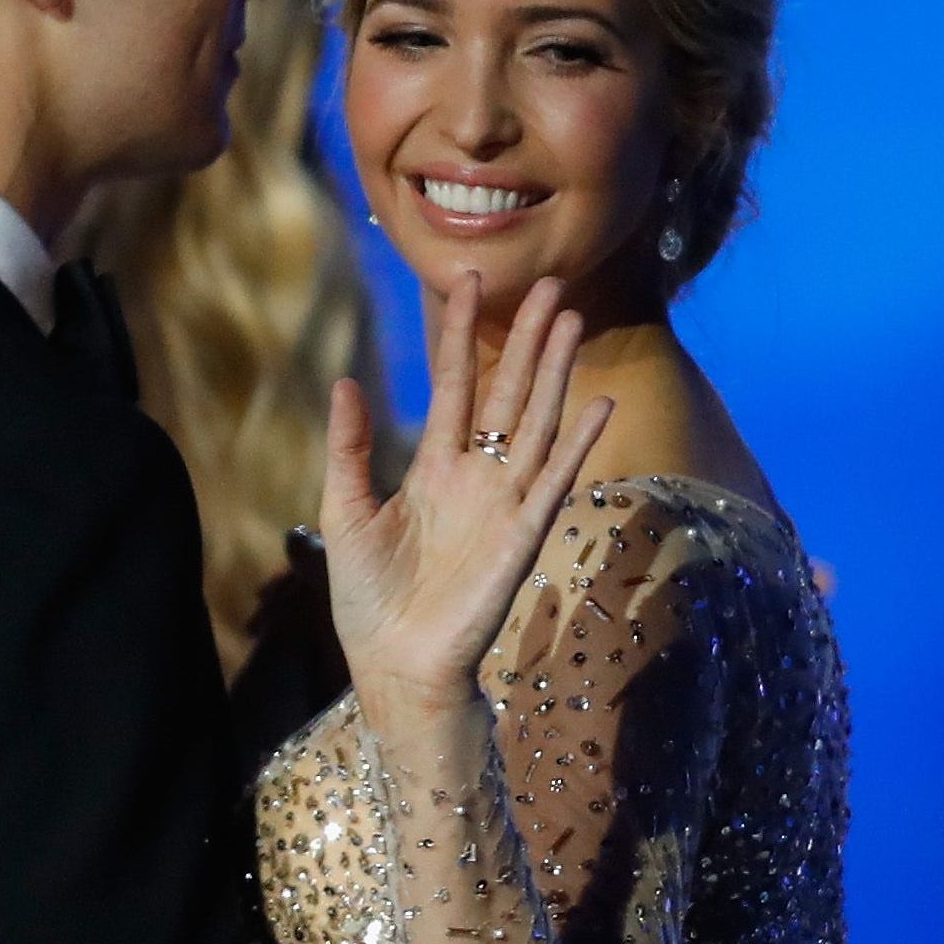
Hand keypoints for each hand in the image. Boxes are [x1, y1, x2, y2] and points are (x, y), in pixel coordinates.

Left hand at [318, 273, 611, 737]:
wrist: (394, 663)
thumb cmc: (367, 596)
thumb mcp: (344, 510)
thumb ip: (350, 447)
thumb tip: (346, 380)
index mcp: (433, 464)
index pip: (456, 383)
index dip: (462, 333)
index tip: (469, 280)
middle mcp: (475, 474)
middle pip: (508, 392)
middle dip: (528, 339)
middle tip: (551, 285)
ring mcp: (504, 502)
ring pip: (537, 422)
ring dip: (556, 373)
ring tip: (573, 321)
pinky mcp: (523, 536)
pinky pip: (554, 480)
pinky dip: (577, 443)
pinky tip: (598, 404)